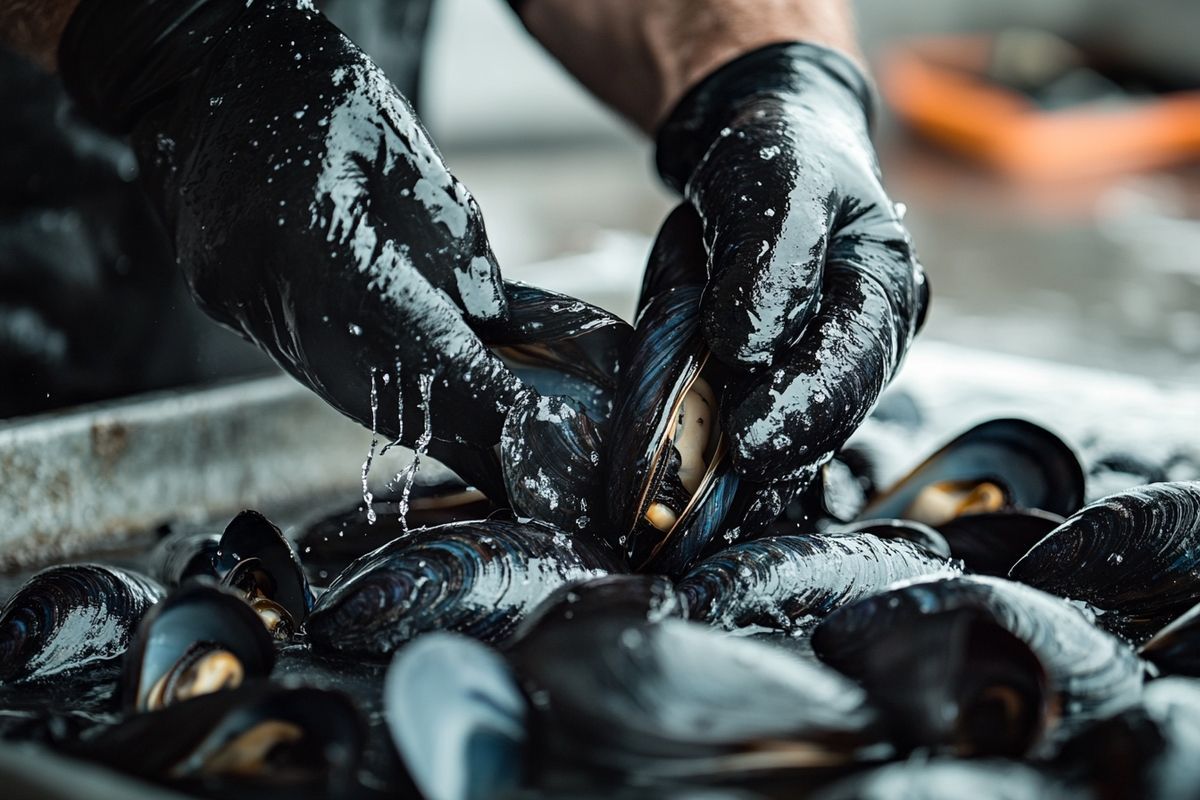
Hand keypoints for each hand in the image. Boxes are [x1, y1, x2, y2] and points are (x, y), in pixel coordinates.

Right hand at [57, 0, 520, 454]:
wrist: (201, 68)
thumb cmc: (312, 89)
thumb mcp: (406, 151)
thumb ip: (450, 245)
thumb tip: (486, 324)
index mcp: (313, 230)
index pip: (407, 336)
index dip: (468, 387)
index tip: (518, 421)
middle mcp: (262, 280)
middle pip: (367, 384)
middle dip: (445, 425)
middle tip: (507, 457)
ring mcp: (232, 298)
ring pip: (332, 384)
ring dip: (406, 417)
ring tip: (470, 444)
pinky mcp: (223, 302)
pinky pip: (302, 360)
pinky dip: (363, 386)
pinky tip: (406, 402)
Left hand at [658, 43, 927, 480]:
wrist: (763, 158)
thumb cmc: (774, 160)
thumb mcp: (779, 180)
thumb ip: (773, 252)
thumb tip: (746, 345)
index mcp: (884, 282)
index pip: (854, 357)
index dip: (802, 404)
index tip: (746, 440)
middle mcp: (871, 335)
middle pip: (837, 410)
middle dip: (786, 448)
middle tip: (725, 477)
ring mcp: (834, 364)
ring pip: (809, 432)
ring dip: (766, 468)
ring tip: (714, 500)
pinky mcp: (794, 381)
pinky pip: (779, 433)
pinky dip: (747, 465)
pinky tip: (714, 496)